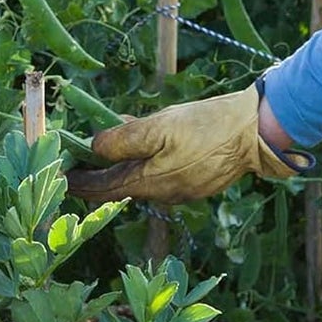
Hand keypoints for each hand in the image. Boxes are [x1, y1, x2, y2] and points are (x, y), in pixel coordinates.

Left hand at [66, 85, 314, 204]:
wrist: (258, 131)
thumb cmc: (209, 126)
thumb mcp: (159, 126)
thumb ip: (121, 139)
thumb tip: (95, 147)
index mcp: (150, 183)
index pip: (102, 189)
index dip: (79, 182)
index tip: (62, 174)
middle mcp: (165, 195)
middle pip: (124, 185)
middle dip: (104, 170)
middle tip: (88, 152)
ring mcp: (186, 191)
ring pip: (147, 179)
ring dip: (131, 163)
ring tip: (125, 137)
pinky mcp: (203, 182)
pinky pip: (168, 175)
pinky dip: (154, 161)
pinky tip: (158, 142)